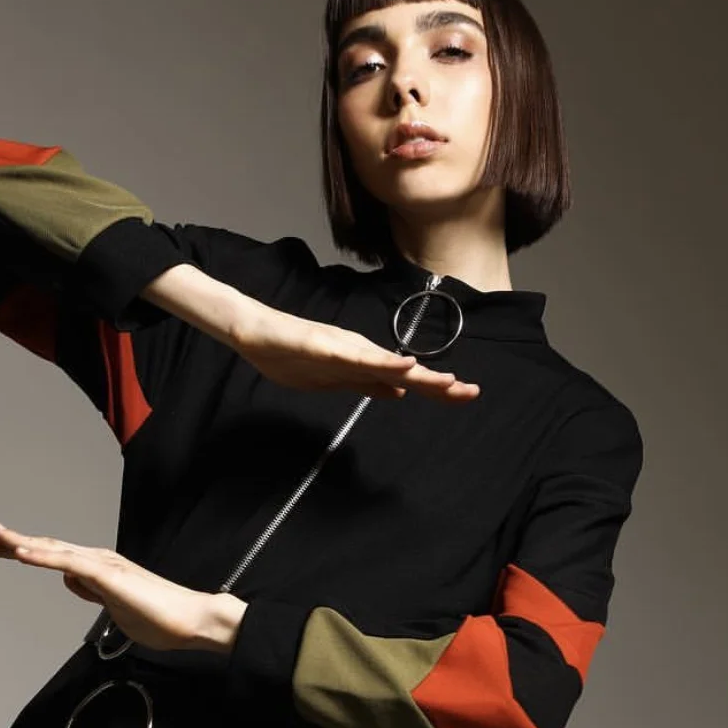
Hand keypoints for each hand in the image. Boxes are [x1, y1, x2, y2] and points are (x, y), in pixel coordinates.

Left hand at [0, 522, 224, 651]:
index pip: (52, 556)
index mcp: (98, 568)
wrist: (192, 620)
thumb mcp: (114, 608)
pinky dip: (43, 556)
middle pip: (46, 547)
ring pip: (54, 550)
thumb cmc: (161, 618)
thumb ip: (93, 593)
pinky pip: (69, 563)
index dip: (20, 551)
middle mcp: (98, 560)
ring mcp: (103, 565)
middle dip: (9, 544)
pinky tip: (21, 553)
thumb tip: (73, 582)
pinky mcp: (109, 575)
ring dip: (21, 543)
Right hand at [230, 303, 479, 401]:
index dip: (436, 388)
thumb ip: (367, 383)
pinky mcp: (326, 345)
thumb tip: (399, 393)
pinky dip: (382, 364)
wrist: (255, 332)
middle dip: (439, 383)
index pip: (407, 379)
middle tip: (472, 392)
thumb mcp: (336, 378)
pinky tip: (402, 367)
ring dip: (419, 374)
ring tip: (448, 382)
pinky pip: (358, 357)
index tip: (465, 395)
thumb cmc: (291, 353)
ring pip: (389, 364)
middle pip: (406, 372)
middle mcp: (362, 352)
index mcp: (364, 363)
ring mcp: (345, 348)